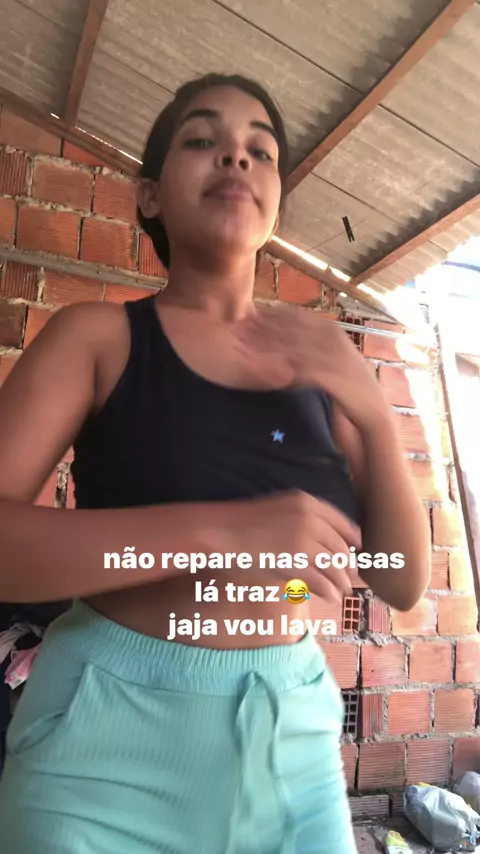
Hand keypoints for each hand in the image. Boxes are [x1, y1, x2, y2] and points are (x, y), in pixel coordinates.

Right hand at [230, 490, 361, 601]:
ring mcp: (303, 541)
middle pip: (340, 546)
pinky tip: (331, 597)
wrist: (221, 531)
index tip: (357, 550)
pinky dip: (328, 590)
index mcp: (307, 502)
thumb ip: (303, 518)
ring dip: (341, 581)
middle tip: (351, 576)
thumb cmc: (244, 522)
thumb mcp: (279, 508)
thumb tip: (324, 539)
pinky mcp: (295, 562)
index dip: (352, 539)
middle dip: (348, 564)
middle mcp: (310, 519)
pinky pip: (321, 580)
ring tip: (343, 591)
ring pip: (334, 565)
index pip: (342, 522)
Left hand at [234, 306, 391, 432]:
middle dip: (261, 327)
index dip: (269, 315)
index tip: (246, 317)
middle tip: (235, 328)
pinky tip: (261, 370)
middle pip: (289, 327)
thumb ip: (311, 348)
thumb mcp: (330, 360)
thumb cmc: (348, 387)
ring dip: (264, 345)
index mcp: (331, 330)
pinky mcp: (331, 375)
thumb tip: (286, 344)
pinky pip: (299, 369)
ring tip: (241, 346)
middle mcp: (332, 338)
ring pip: (291, 345)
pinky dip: (279, 368)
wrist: (371, 410)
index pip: (294, 316)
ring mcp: (332, 355)